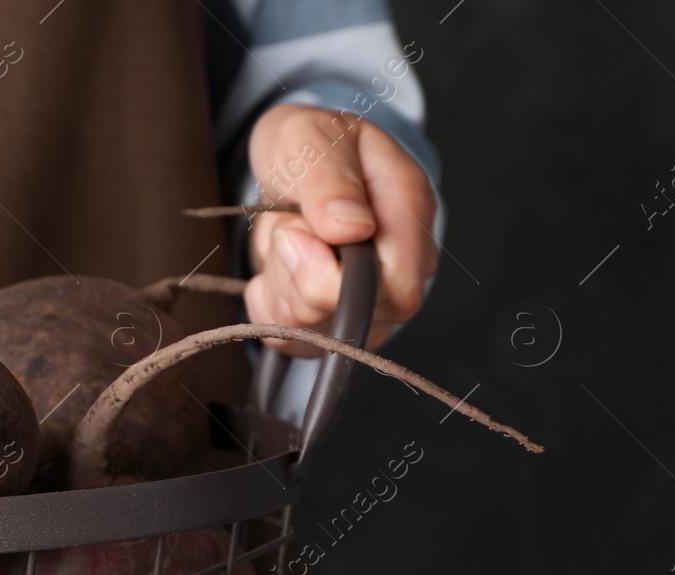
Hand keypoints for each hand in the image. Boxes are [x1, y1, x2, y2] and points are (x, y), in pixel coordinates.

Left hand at [244, 103, 437, 355]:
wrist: (289, 161)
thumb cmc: (306, 144)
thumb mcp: (306, 137)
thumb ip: (329, 179)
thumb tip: (353, 229)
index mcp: (409, 214)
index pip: (395, 290)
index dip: (336, 278)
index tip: (295, 233)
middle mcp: (399, 268)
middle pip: (351, 318)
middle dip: (296, 276)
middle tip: (287, 227)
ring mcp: (369, 301)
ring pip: (309, 329)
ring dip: (278, 281)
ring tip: (286, 236)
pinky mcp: (329, 323)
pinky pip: (285, 338)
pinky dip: (265, 301)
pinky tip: (276, 264)